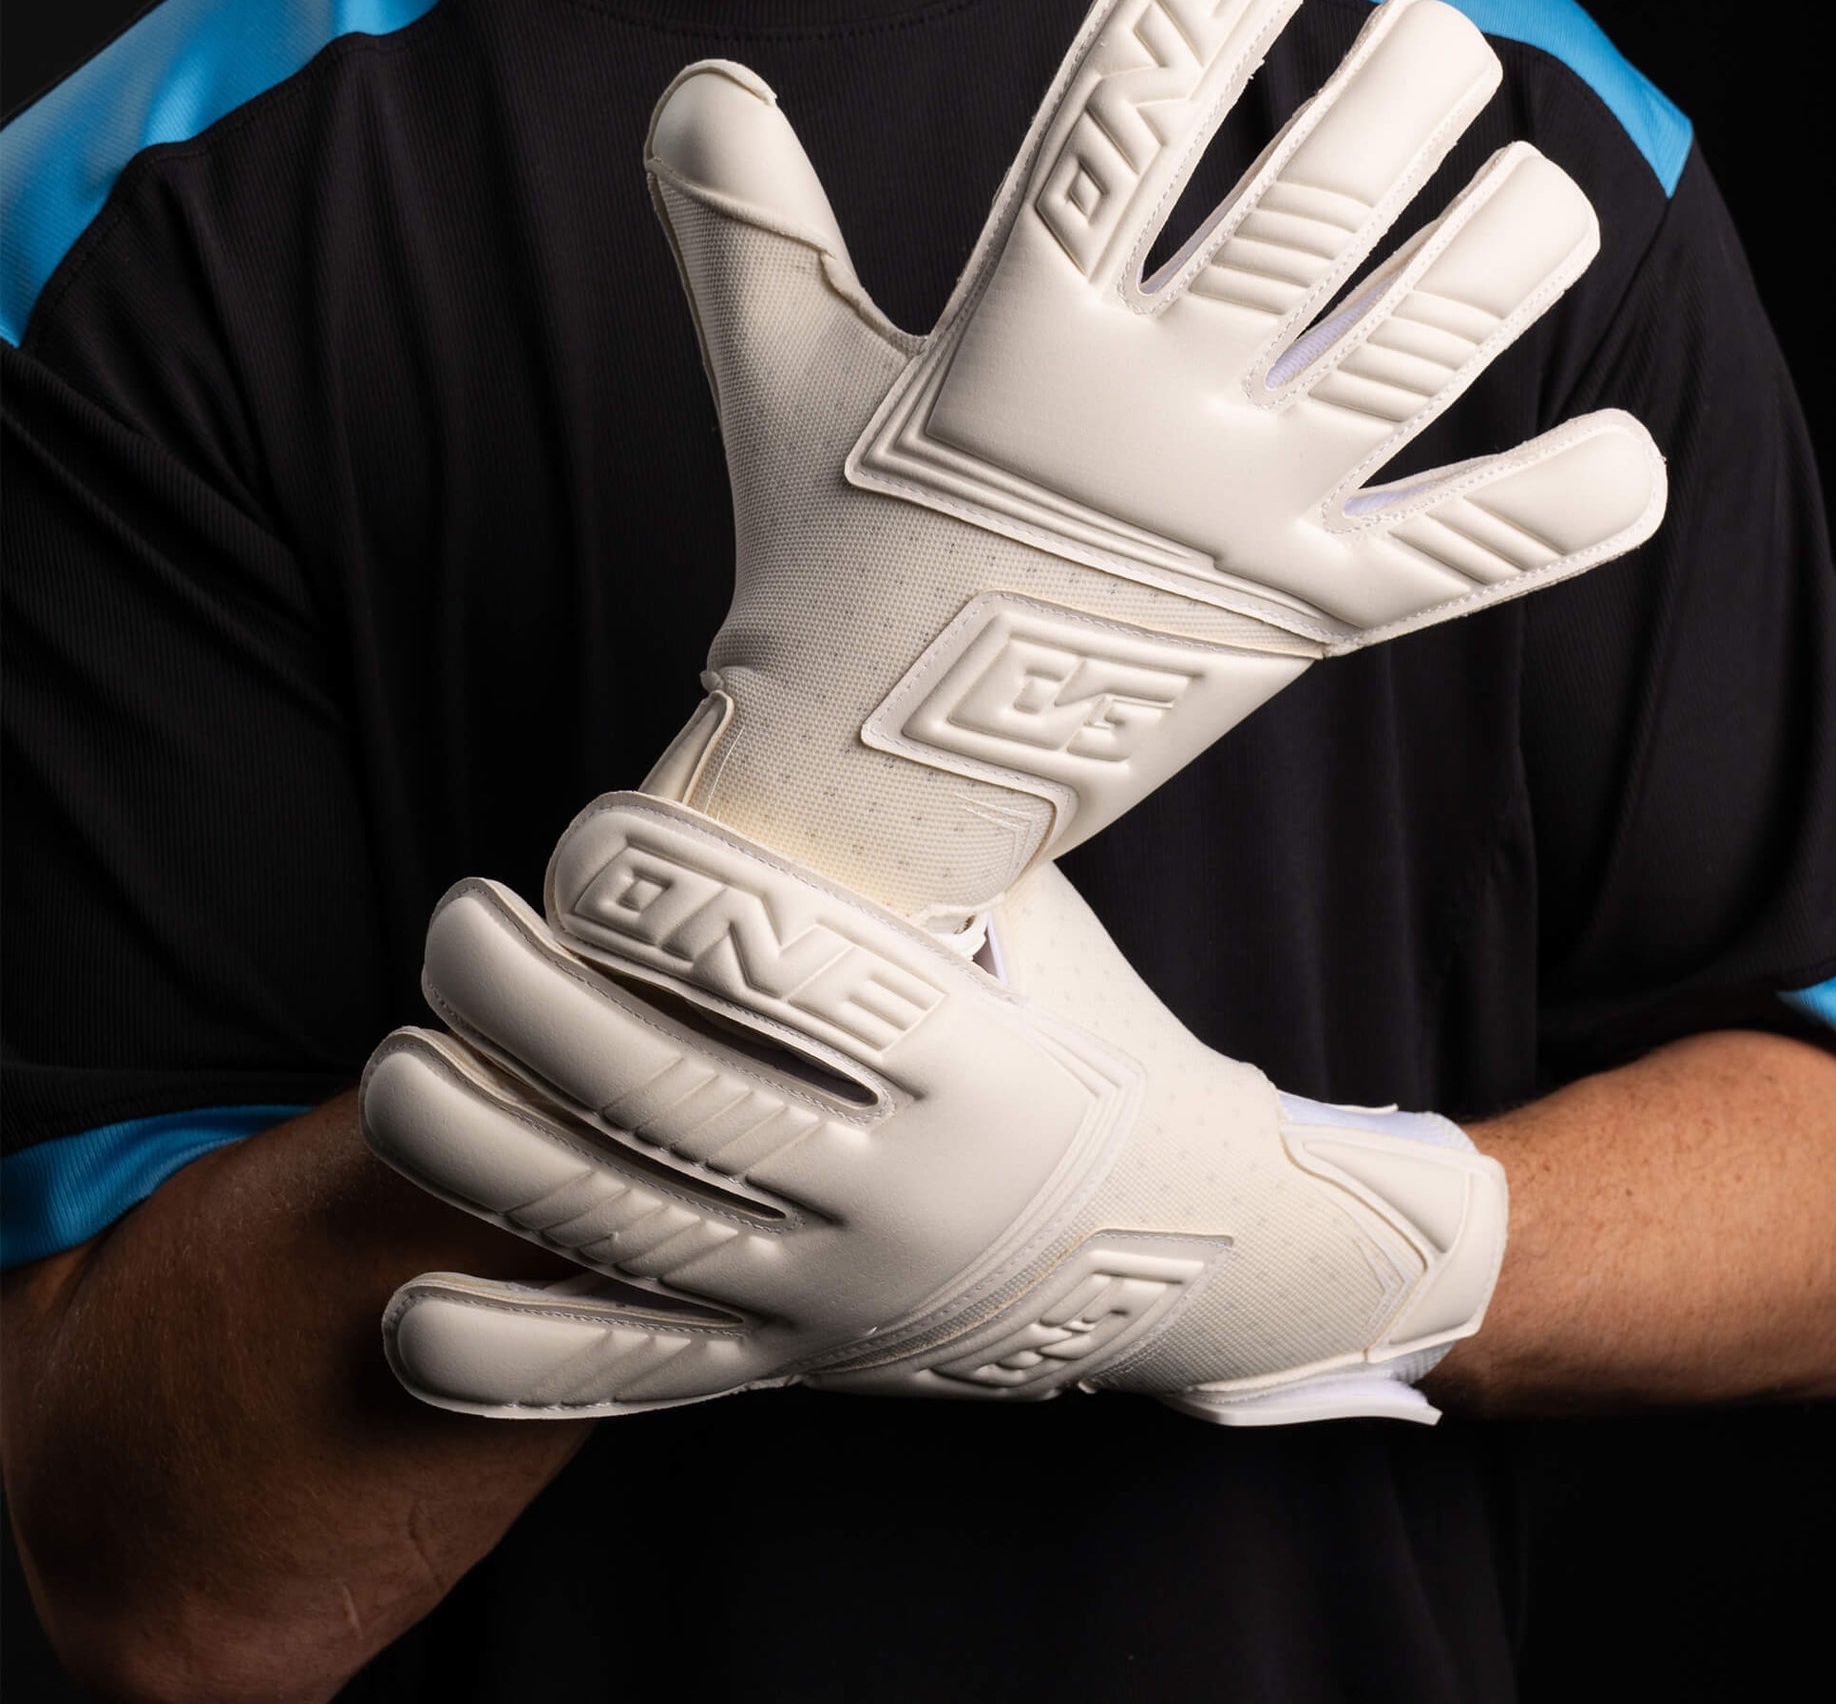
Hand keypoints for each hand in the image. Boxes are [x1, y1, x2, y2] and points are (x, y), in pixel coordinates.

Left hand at [361, 795, 1503, 1423]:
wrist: (1179, 1244)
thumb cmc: (1083, 1029)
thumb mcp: (1031, 915)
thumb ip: (907, 838)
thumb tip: (747, 709)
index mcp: (982, 1066)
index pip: (808, 976)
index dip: (675, 902)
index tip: (586, 841)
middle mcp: (905, 1197)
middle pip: (677, 1104)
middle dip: (534, 1007)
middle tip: (461, 923)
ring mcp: (839, 1300)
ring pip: (624, 1239)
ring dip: (481, 1151)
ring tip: (400, 1065)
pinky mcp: (790, 1367)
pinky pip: (628, 1382)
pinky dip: (506, 1359)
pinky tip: (404, 1309)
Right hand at [639, 0, 1664, 926]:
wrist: (869, 792)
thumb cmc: (820, 565)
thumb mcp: (770, 382)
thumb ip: (742, 223)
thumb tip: (697, 83)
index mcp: (1012, 344)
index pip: (1116, 128)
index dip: (1191, 3)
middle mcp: (1141, 422)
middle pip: (1313, 214)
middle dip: (1403, 92)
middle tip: (1429, 47)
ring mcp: (1230, 527)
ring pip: (1422, 352)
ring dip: (1508, 251)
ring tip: (1532, 192)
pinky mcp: (1297, 625)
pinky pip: (1460, 559)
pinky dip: (1561, 510)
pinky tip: (1626, 460)